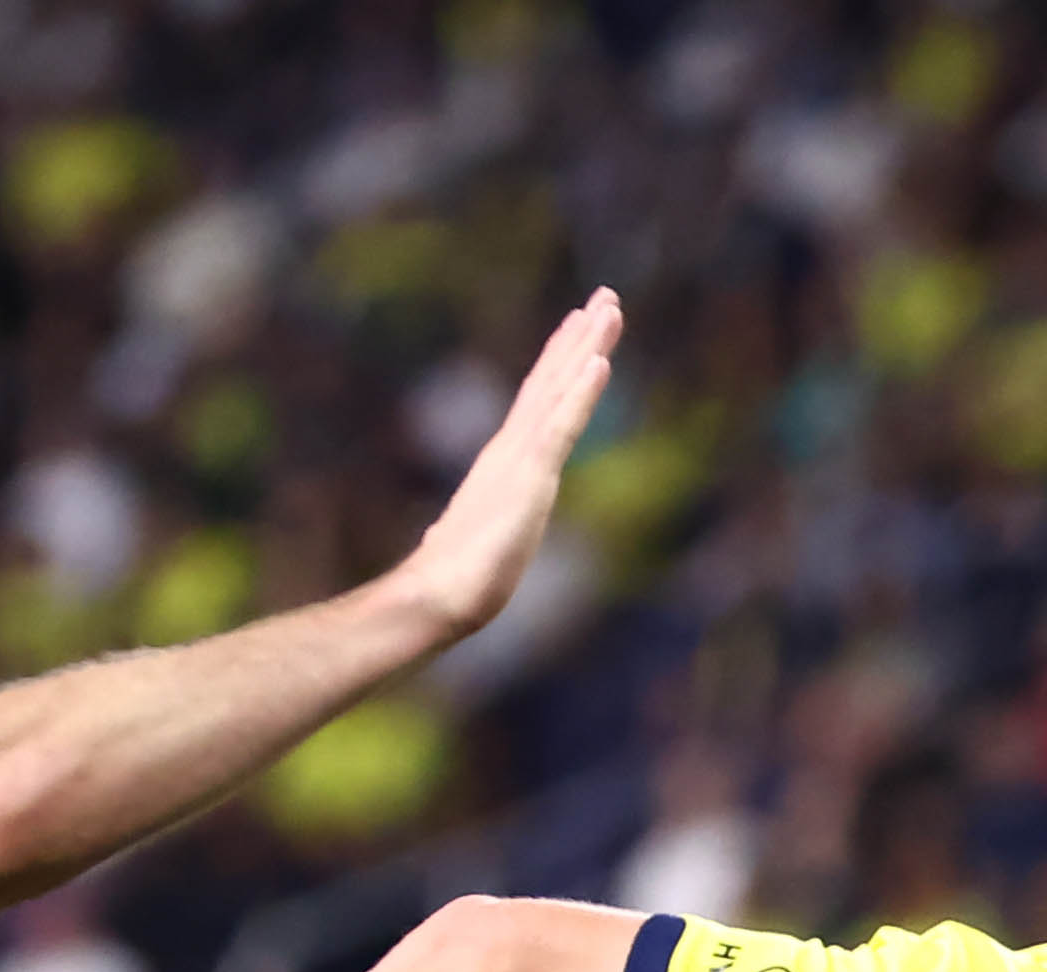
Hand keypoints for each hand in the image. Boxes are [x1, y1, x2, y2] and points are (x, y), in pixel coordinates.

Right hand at [375, 292, 625, 650]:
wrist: (437, 599)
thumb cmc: (448, 583)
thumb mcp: (464, 546)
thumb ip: (458, 533)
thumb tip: (437, 540)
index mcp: (504, 463)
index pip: (539, 401)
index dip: (560, 362)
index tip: (578, 327)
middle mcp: (513, 449)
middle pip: (553, 381)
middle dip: (581, 338)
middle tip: (606, 297)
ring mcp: (521, 460)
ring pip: (561, 391)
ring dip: (588, 348)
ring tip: (609, 308)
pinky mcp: (529, 478)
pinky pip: (562, 427)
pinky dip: (582, 394)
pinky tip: (601, 363)